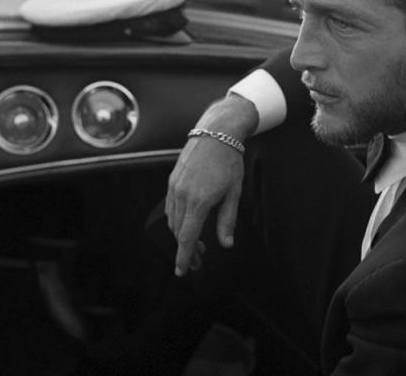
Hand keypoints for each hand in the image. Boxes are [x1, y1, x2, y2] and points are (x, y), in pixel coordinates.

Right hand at [165, 94, 257, 275]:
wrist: (215, 133)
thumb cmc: (229, 161)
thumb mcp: (234, 192)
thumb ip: (227, 220)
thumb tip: (226, 244)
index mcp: (199, 201)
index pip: (187, 237)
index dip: (184, 257)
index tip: (182, 272)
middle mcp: (182, 195)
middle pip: (178, 231)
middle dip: (185, 249)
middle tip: (198, 261)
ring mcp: (175, 187)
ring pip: (172, 220)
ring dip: (181, 235)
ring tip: (196, 244)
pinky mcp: (172, 180)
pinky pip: (171, 206)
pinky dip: (176, 220)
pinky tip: (188, 223)